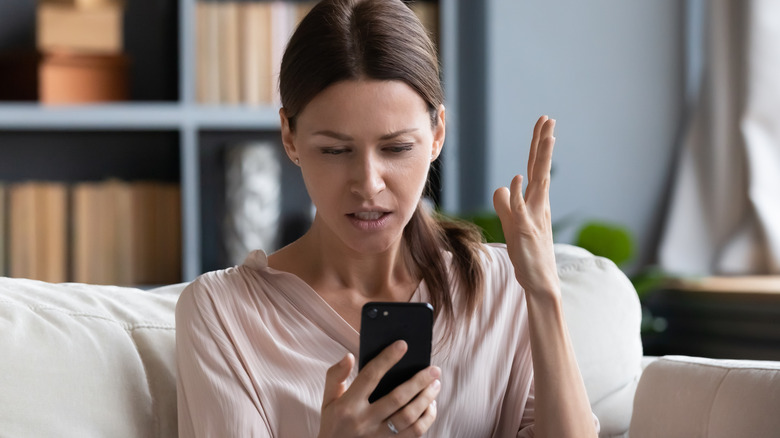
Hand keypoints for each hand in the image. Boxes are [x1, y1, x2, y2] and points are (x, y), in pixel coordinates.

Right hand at [318, 341, 440, 437]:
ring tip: (435, 385)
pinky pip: (414, 434)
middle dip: (419, 381)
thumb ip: (335, 376)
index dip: (387, 359)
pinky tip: (430, 406)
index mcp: (348, 406)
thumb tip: (350, 356)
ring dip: (426, 399)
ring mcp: (378, 437)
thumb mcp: (327, 401)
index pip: (370, 376)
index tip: (403, 345)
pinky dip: (427, 418)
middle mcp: (364, 422)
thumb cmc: (334, 425)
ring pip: (409, 417)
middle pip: (397, 398)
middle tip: (434, 369)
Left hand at [492, 115, 559, 298]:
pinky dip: (519, 194)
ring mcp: (533, 217)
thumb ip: (506, 204)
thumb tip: (502, 187)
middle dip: (544, 143)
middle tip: (549, 119)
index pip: (536, 168)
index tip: (544, 124)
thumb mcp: (512, 224)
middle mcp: (538, 205)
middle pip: (541, 168)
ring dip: (541, 159)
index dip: (539, 146)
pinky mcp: (525, 232)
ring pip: (538, 183)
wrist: (540, 282)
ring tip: (546, 136)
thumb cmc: (528, 254)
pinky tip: (517, 178)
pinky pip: (521, 210)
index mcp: (536, 202)